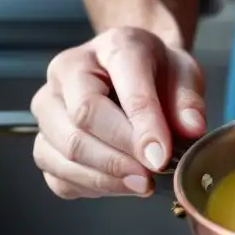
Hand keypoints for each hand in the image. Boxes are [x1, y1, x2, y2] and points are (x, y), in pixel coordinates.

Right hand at [30, 27, 205, 198]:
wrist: (136, 70)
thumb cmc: (158, 71)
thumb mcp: (185, 73)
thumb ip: (188, 100)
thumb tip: (191, 130)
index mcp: (112, 47)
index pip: (122, 88)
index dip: (143, 127)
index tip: (161, 157)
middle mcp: (68, 71)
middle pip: (82, 121)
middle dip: (119, 156)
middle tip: (152, 175)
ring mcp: (48, 106)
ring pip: (63, 151)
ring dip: (105, 177)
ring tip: (141, 184)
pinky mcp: (43, 139)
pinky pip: (57, 175)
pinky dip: (90, 187)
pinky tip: (120, 184)